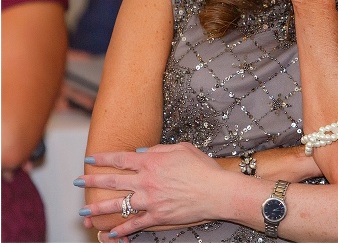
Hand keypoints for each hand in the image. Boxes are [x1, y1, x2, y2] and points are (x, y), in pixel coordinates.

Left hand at [75, 143, 221, 236]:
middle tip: (78, 182)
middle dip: (92, 182)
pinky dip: (121, 230)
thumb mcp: (183, 148)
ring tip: (83, 212)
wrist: (216, 191)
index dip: (103, 159)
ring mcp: (150, 200)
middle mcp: (146, 181)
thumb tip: (142, 150)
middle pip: (112, 181)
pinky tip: (110, 233)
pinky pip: (134, 224)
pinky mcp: (157, 216)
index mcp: (152, 161)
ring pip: (118, 205)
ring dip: (98, 209)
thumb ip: (160, 148)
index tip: (90, 159)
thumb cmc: (203, 168)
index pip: (120, 159)